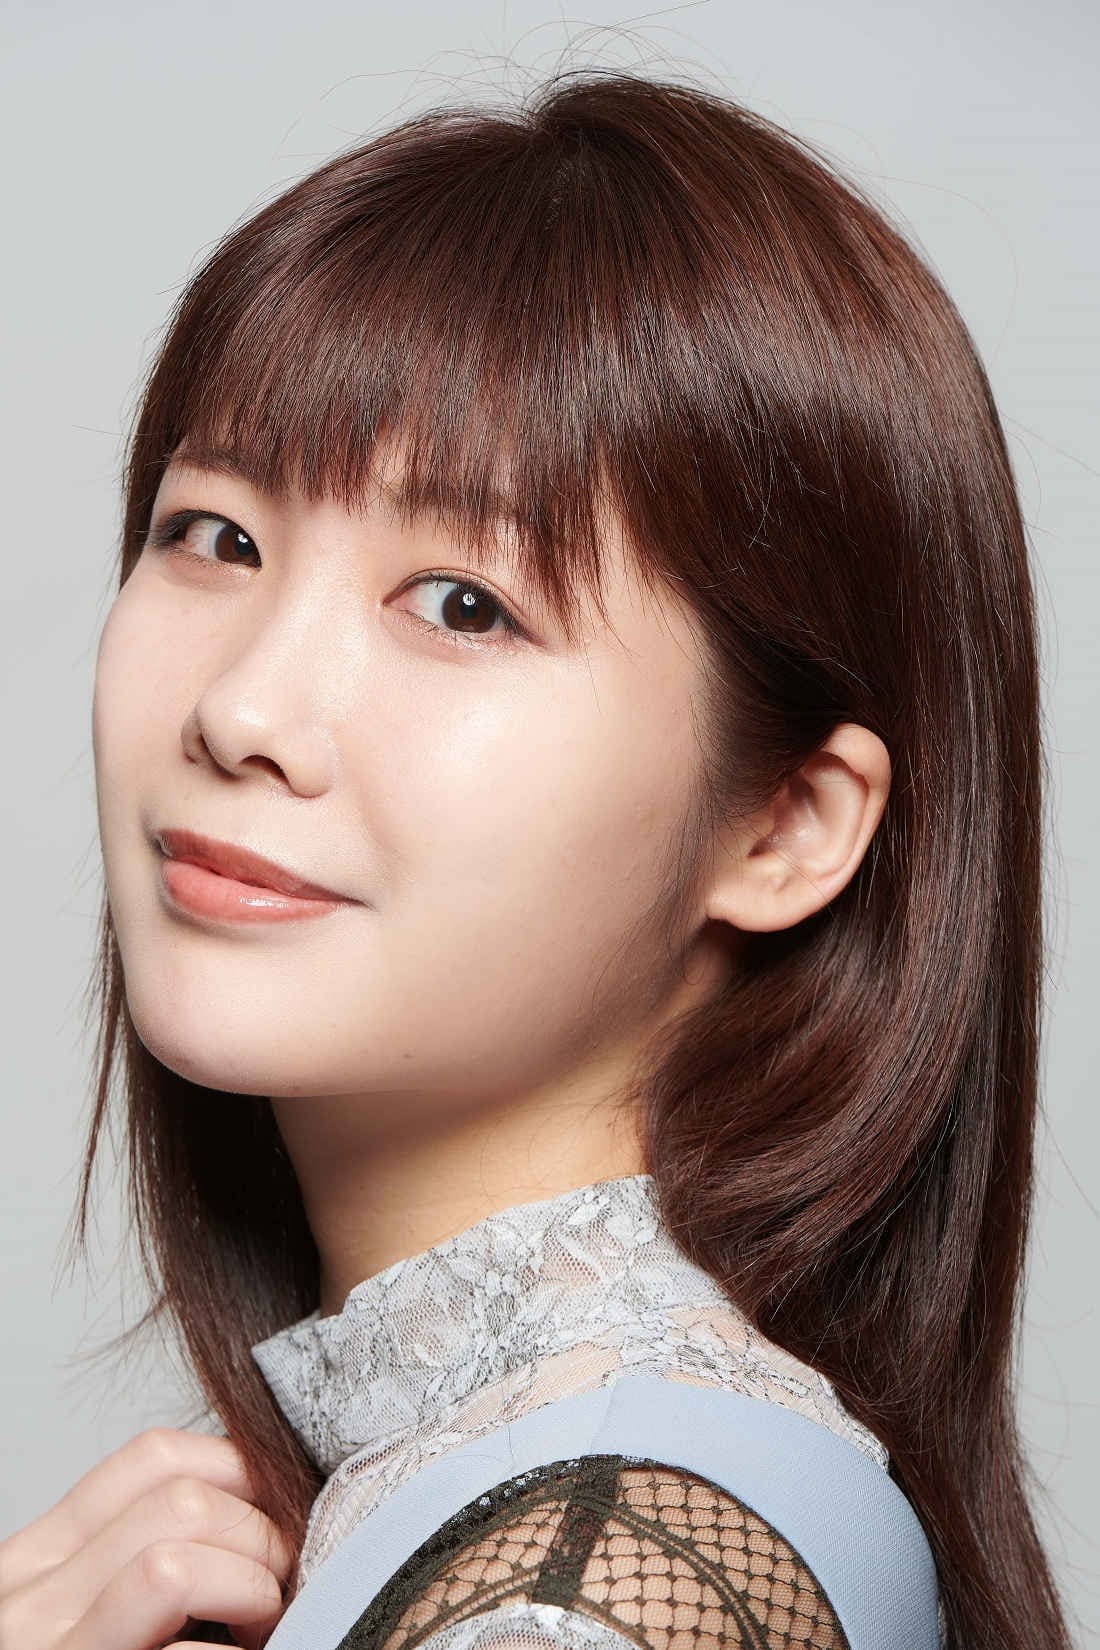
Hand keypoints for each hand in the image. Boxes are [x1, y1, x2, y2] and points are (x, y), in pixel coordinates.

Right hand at [0, 1427, 293, 1649]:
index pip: (150, 1459)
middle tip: (281, 1587)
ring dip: (249, 1590)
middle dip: (258, 1534)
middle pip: (181, 1501)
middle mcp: (28, 1601)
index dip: (236, 1469)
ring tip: (260, 1631)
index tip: (275, 1509)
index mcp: (35, 1563)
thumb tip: (250, 1515)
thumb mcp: (86, 1616)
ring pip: (177, 1563)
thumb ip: (135, 1560)